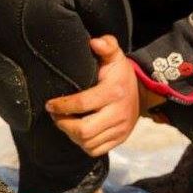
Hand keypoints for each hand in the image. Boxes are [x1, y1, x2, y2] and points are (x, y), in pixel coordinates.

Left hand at [45, 35, 139, 157]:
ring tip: (64, 123)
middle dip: (64, 124)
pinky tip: (77, 132)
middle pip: (83, 130)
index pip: (82, 104)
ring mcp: (120, 129)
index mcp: (113, 92)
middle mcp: (118, 114)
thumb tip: (94, 42)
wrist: (143, 93)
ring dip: (70, 135)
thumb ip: (107, 46)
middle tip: (56, 116)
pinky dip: (82, 144)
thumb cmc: (120, 74)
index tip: (49, 104)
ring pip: (87, 142)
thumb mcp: (115, 56)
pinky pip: (95, 150)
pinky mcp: (119, 140)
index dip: (61, 106)